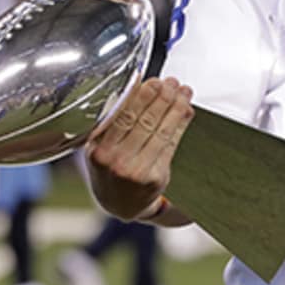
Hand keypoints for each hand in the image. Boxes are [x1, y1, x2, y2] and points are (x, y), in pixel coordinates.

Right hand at [86, 77, 193, 219]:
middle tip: (171, 82)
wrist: (119, 204)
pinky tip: (186, 109)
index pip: (123, 116)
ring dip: (176, 107)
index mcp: (99, 151)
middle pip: (145, 121)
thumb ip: (113, 120)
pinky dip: (180, 124)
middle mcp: (117, 162)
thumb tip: (138, 85)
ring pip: (161, 131)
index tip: (153, 80)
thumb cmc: (109, 167)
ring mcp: (137, 171)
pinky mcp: (156, 177)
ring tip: (183, 91)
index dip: (141, 96)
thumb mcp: (99, 146)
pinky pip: (171, 144)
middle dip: (162, 97)